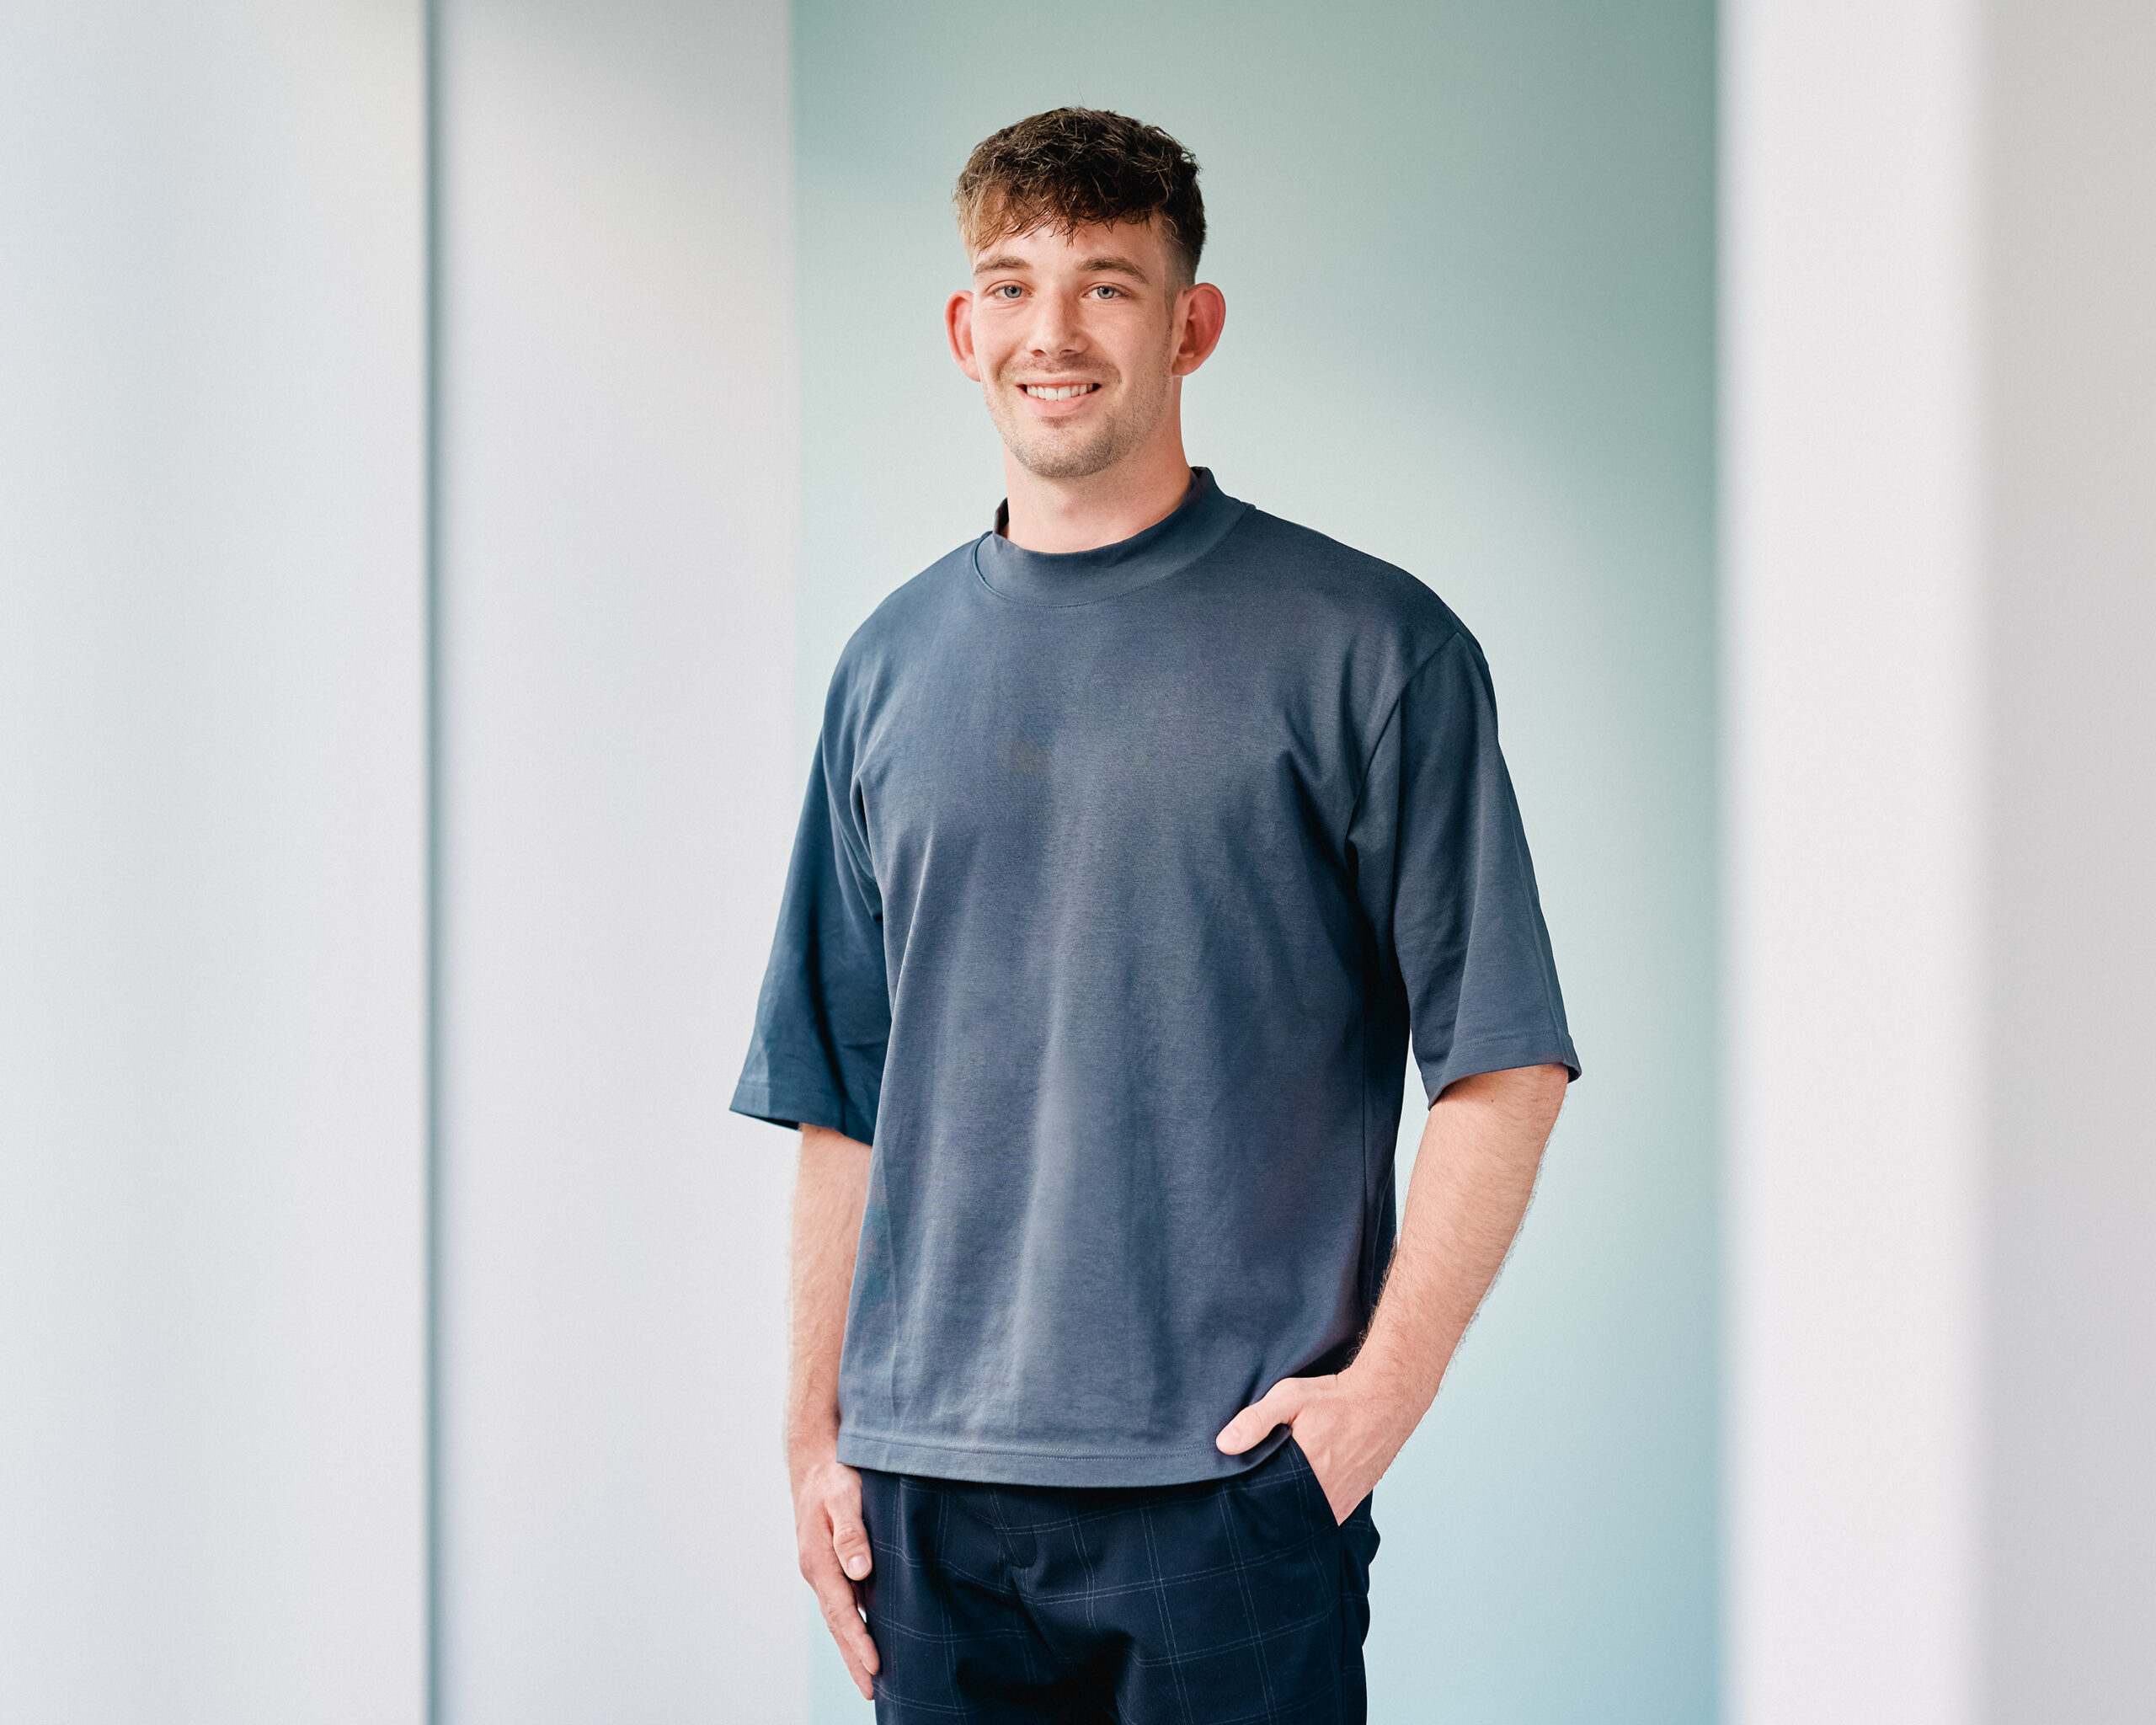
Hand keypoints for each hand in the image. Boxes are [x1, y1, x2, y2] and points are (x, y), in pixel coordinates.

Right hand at [792, 1450, 879, 1699]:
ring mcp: (824, 1569)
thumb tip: (860, 1570)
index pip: (842, 1611)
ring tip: (869, 1677)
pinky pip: (843, 1602)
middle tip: (872, 1692)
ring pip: (840, 1616)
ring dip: (853, 1646)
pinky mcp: (832, 1563)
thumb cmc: (834, 1477)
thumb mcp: (845, 1498)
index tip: (876, 1666)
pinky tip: (866, 1635)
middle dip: (854, 1658)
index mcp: (819, 1561)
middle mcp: (818, 1571)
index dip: (859, 1640)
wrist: (816, 1460)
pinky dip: (852, 1625)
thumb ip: (852, 1533)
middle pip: (838, 1623)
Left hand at [1214, 1371, 1413, 1523]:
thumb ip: (1255, 1420)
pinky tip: (1297, 1499)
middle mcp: (1324, 1496)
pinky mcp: (1351, 1503)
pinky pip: (1323, 1517)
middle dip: (1266, 1509)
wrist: (1385, 1401)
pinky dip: (1308, 1511)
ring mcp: (1339, 1503)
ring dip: (1288, 1511)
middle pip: (1284, 1515)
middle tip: (1250, 1499)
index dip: (1249, 1499)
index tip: (1234, 1495)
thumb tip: (1224, 1445)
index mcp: (1304, 1473)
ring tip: (1274, 1497)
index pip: (1265, 1502)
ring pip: (1304, 1519)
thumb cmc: (1336, 1398)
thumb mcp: (1289, 1397)